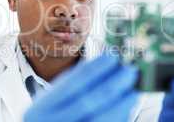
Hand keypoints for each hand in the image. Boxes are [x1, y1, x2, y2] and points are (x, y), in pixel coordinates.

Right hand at [24, 51, 138, 121]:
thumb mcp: (52, 99)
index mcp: (40, 109)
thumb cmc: (51, 116)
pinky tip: (125, 106)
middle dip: (112, 84)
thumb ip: (72, 83)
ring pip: (100, 119)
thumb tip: (104, 63)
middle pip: (87, 102)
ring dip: (121, 103)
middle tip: (129, 71)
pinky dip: (119, 117)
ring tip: (133, 90)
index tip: (112, 57)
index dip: (94, 70)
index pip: (71, 85)